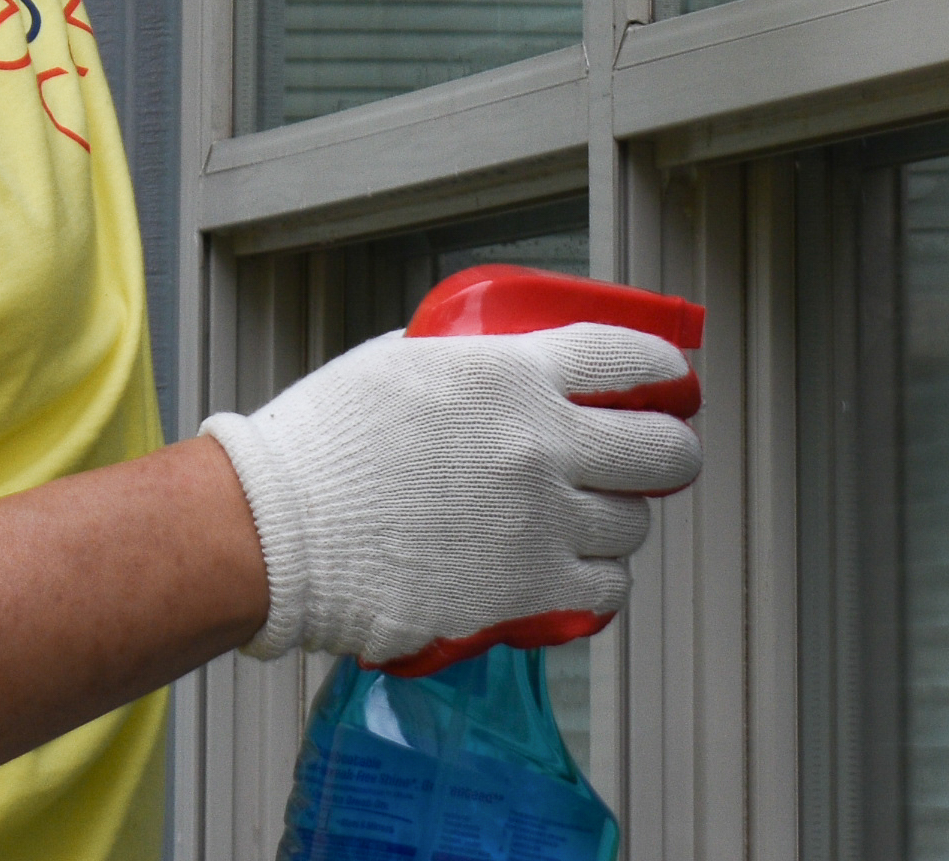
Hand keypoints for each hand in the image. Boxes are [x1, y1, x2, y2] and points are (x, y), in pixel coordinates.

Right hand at [199, 323, 703, 665]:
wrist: (278, 531)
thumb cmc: (321, 445)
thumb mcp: (401, 362)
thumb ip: (471, 365)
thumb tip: (506, 370)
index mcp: (513, 374)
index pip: (628, 357)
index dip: (663, 367)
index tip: (669, 378)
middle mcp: (542, 445)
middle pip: (662, 449)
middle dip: (667, 450)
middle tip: (650, 455)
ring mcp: (541, 523)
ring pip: (634, 524)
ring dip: (621, 518)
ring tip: (591, 517)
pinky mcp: (528, 591)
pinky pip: (606, 589)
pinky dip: (600, 579)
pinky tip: (577, 569)